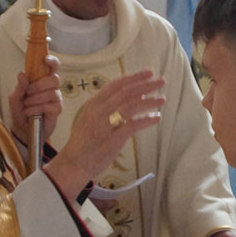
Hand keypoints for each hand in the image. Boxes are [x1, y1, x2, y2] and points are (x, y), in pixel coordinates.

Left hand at [7, 54, 61, 142]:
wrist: (22, 130)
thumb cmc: (21, 111)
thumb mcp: (14, 98)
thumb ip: (19, 87)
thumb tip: (22, 74)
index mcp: (42, 81)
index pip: (53, 67)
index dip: (52, 61)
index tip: (45, 59)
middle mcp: (52, 88)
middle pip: (54, 79)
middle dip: (38, 85)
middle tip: (27, 93)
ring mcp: (56, 99)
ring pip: (52, 93)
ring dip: (35, 99)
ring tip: (26, 105)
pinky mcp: (57, 111)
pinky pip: (50, 105)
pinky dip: (36, 108)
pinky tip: (29, 112)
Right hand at [44, 70, 166, 199]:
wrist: (73, 164)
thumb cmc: (84, 142)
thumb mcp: (92, 118)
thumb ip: (109, 107)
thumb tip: (136, 97)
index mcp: (94, 104)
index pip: (116, 85)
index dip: (133, 77)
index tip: (148, 72)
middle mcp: (98, 111)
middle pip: (126, 93)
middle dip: (145, 85)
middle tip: (160, 80)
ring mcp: (105, 125)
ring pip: (131, 106)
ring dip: (149, 101)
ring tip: (162, 99)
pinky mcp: (112, 140)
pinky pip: (133, 126)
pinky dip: (146, 120)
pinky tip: (157, 117)